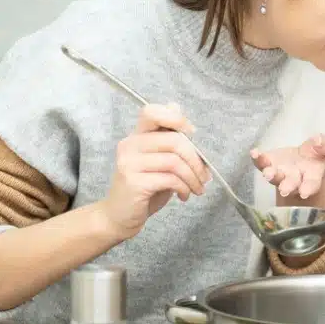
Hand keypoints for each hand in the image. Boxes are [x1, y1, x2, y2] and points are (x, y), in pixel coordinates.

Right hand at [99, 104, 210, 239]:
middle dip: (197, 160)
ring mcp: (129, 163)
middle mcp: (129, 145)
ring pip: (175, 162)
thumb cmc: (145, 187)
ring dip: (193, 178)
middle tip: (205, 176)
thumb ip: (167, 137)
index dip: (176, 119)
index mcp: (136, 136)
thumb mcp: (159, 160)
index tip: (192, 134)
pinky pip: (170, 179)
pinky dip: (184, 188)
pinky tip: (184, 195)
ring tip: (197, 188)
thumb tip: (176, 107)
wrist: (119, 216)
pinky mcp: (133, 182)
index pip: (151, 112)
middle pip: (174, 141)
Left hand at [250, 134, 324, 199]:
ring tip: (267, 173)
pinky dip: (257, 159)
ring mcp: (280, 171)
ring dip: (271, 175)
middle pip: (291, 184)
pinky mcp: (269, 163)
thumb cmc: (320, 157)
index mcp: (313, 176)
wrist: (304, 158)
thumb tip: (318, 141)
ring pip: (274, 177)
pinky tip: (254, 153)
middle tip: (284, 190)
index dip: (309, 188)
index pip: (312, 183)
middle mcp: (295, 178)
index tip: (305, 193)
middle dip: (288, 186)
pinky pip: (261, 163)